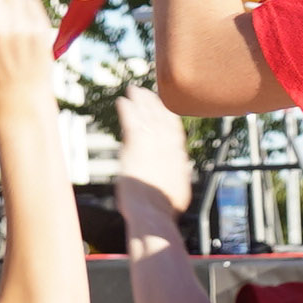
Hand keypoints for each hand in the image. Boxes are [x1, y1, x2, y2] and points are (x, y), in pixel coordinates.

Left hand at [113, 85, 193, 205]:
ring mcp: (153, 146)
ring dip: (141, 102)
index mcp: (178, 157)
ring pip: (148, 117)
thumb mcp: (178, 190)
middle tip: (148, 91)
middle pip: (163, 119)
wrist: (153, 213)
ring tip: (134, 90)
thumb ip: (176, 176)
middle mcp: (168, 148)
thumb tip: (179, 173)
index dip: (169, 116)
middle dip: (155, 104)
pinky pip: (132, 123)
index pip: (175, 130)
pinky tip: (122, 101)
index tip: (164, 106)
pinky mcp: (137, 148)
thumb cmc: (163, 208)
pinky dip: (128, 111)